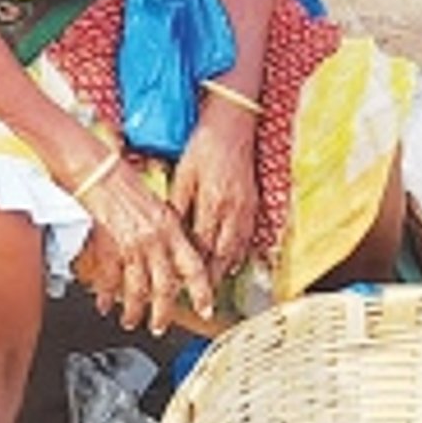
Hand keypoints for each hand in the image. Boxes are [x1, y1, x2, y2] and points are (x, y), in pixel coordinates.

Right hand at [73, 153, 213, 335]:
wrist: (102, 175)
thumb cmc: (132, 187)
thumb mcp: (163, 210)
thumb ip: (173, 236)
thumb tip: (182, 261)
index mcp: (172, 230)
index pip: (194, 267)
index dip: (202, 291)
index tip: (207, 309)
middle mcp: (155, 241)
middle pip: (164, 287)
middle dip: (163, 312)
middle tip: (160, 327)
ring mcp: (131, 247)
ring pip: (137, 289)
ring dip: (134, 310)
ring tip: (131, 322)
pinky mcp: (108, 249)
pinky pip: (110, 280)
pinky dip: (106, 296)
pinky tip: (104, 305)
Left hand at [171, 97, 258, 279]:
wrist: (234, 123)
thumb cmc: (206, 144)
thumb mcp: (184, 173)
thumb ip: (178, 204)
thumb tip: (169, 229)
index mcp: (212, 202)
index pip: (201, 245)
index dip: (191, 267)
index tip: (181, 284)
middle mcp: (232, 209)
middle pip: (221, 254)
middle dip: (210, 279)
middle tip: (198, 299)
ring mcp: (246, 207)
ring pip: (236, 247)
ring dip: (225, 269)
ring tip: (213, 287)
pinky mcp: (253, 201)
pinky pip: (247, 235)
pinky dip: (239, 252)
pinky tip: (232, 261)